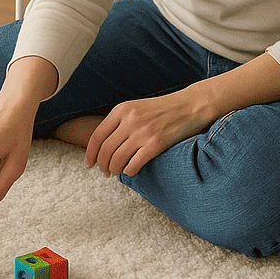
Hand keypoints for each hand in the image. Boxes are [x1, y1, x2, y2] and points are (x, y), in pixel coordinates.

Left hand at [85, 89, 210, 177]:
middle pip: (105, 149)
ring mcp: (143, 131)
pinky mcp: (156, 143)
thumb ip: (120, 122)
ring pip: (118, 158)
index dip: (90, 153)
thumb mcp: (136, 108)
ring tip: (116, 172)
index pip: (97, 136)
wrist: (190, 106)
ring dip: (114, 169)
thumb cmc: (162, 109)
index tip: (89, 163)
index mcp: (122, 109)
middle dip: (102, 164)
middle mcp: (130, 119)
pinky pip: (135, 164)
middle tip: (104, 172)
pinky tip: (131, 170)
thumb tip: (103, 145)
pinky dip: (129, 171)